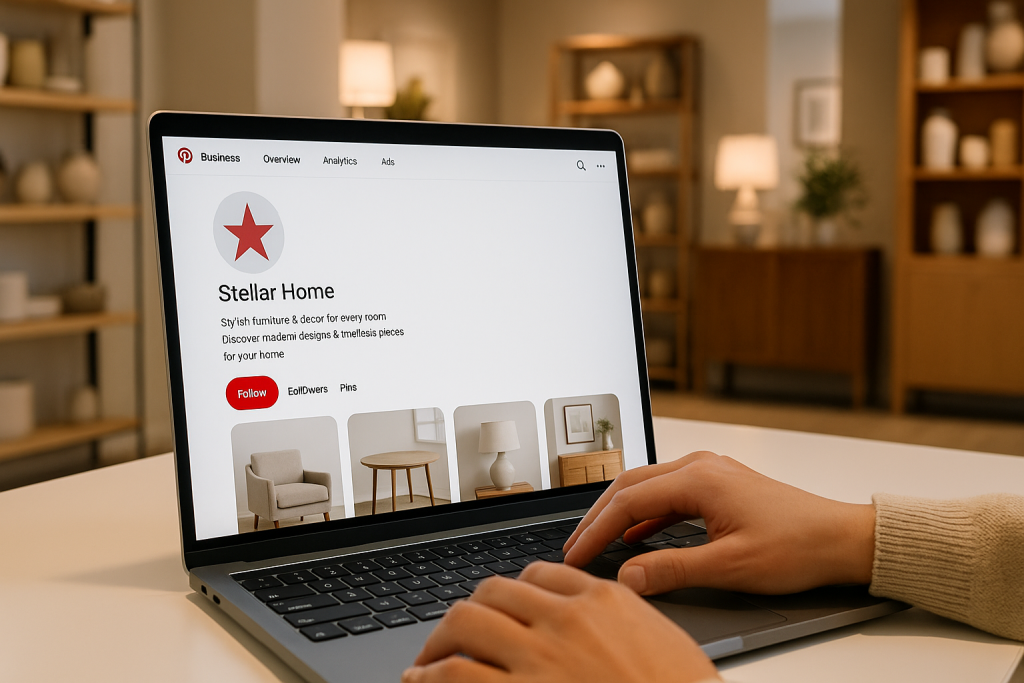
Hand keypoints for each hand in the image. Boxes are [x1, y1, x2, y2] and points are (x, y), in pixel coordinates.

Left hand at [403, 562, 718, 682]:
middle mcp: (567, 620)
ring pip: (466, 620)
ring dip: (441, 638)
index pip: (542, 574)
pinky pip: (454, 674)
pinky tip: (420, 682)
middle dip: (472, 609)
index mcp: (607, 602)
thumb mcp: (666, 647)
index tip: (504, 606)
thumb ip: (629, 623)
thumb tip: (603, 619)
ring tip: (431, 657)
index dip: (517, 592)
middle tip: (459, 631)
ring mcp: (539, 657)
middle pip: (497, 590)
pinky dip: (429, 675)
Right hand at [563, 451, 874, 595]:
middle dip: (596, 517)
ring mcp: (710, 472)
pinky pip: (667, 493)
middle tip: (574, 548)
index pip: (627, 501)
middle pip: (630, 486)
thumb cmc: (798, 546)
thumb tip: (628, 577)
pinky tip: (636, 535)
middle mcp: (700, 466)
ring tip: (595, 541)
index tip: (575, 555)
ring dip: (618, 513)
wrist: (841, 538)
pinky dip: (644, 514)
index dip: (594, 531)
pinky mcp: (718, 484)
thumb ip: (673, 569)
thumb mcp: (730, 566)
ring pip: (646, 486)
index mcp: (699, 479)